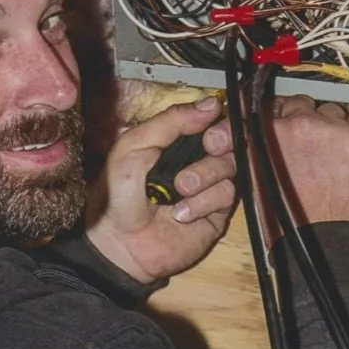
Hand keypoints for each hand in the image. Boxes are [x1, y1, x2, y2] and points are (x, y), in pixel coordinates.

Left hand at [86, 96, 237, 284]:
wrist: (121, 243)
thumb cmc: (120, 195)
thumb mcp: (134, 147)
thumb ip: (170, 122)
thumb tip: (211, 104)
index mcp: (176, 140)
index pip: (209, 118)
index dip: (216, 118)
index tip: (210, 123)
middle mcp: (196, 159)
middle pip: (229, 138)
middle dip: (222, 138)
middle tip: (209, 146)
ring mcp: (208, 185)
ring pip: (229, 166)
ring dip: (204, 175)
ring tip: (179, 189)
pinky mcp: (216, 212)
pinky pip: (226, 194)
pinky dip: (203, 202)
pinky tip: (182, 213)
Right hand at [258, 97, 348, 234]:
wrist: (322, 242)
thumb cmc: (290, 225)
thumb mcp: (258, 184)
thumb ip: (261, 153)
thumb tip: (267, 140)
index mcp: (262, 137)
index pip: (266, 105)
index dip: (278, 112)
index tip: (284, 116)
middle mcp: (294, 125)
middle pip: (302, 103)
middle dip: (307, 120)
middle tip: (314, 143)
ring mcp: (327, 127)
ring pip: (332, 111)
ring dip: (333, 127)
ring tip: (335, 155)